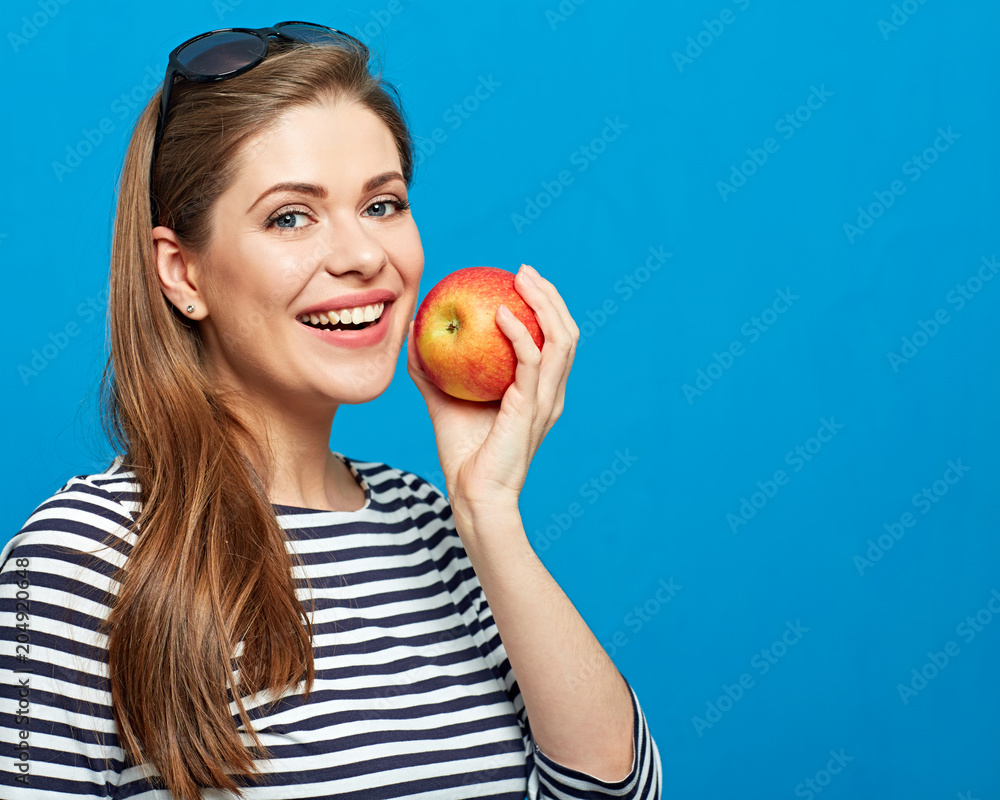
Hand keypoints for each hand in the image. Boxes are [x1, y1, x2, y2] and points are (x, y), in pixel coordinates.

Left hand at [406, 264, 579, 518]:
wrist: (472, 493)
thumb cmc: (462, 454)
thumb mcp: (443, 402)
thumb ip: (432, 371)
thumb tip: (412, 337)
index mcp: (539, 391)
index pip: (554, 340)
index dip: (545, 307)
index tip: (519, 281)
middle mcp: (550, 393)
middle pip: (566, 333)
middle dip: (550, 296)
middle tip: (523, 272)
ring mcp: (546, 401)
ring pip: (561, 340)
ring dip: (544, 304)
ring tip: (520, 280)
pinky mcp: (532, 408)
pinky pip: (531, 360)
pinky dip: (521, 332)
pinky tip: (500, 312)